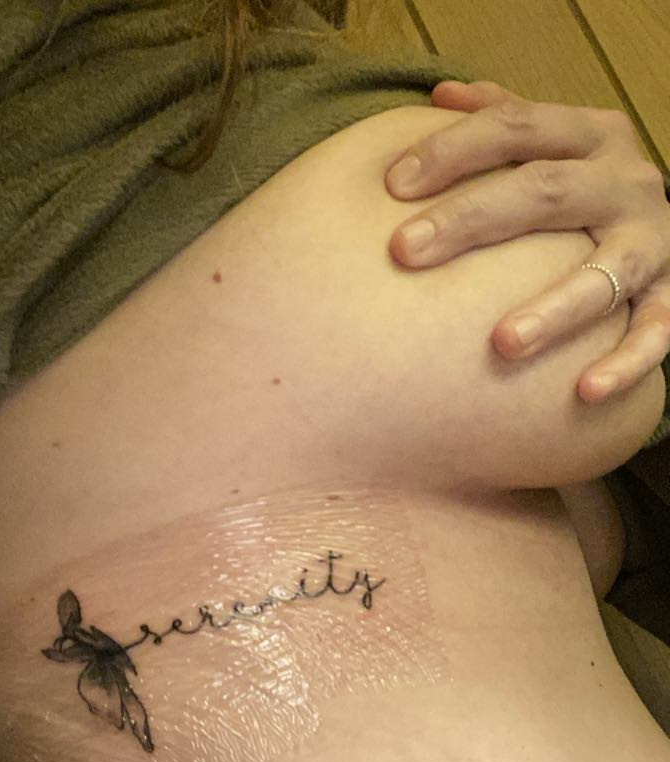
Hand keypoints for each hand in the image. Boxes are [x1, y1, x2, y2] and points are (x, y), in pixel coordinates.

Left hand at [384, 80, 669, 402]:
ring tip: (502, 344)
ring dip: (556, 309)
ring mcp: (654, 239)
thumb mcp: (551, 145)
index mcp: (589, 136)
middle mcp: (626, 180)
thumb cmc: (580, 189)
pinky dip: (626, 362)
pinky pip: (656, 331)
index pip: (516, 126)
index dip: (454, 150)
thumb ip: (504, 118)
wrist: (664, 226)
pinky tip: (584, 391)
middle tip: (406, 251)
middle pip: (545, 190)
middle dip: (471, 219)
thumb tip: (440, 97)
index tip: (392, 185)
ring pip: (607, 270)